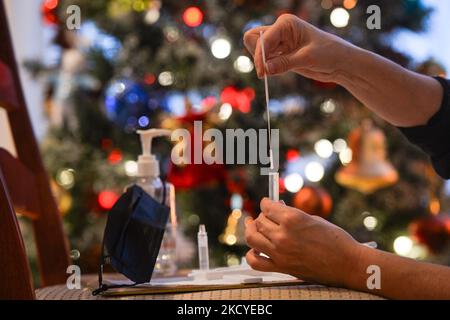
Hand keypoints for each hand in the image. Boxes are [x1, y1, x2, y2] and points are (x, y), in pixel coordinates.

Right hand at [243, 14, 351, 81]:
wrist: (340, 63)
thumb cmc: (329, 54)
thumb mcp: (308, 59)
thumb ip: (285, 63)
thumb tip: (266, 69)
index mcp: (286, 23)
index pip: (262, 38)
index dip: (260, 55)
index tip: (263, 73)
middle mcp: (280, 31)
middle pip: (253, 40)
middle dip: (257, 56)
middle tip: (264, 72)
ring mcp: (279, 43)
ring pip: (257, 50)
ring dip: (261, 62)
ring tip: (273, 72)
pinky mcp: (281, 55)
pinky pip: (265, 60)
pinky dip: (267, 68)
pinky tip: (276, 72)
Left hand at [245, 198, 363, 286]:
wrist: (347, 264)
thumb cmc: (336, 240)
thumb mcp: (313, 219)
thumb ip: (292, 215)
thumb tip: (278, 211)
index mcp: (292, 219)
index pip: (267, 207)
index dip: (266, 203)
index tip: (267, 203)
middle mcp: (283, 235)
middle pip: (259, 221)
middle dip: (262, 216)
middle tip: (267, 216)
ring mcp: (280, 252)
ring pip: (252, 237)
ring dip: (252, 230)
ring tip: (254, 227)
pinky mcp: (281, 267)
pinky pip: (255, 261)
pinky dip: (251, 254)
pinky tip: (255, 249)